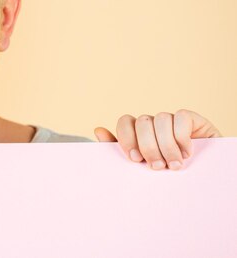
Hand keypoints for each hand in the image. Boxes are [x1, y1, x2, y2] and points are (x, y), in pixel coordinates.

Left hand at [93, 109, 221, 170]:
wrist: (202, 182)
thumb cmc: (166, 175)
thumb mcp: (142, 166)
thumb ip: (119, 150)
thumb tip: (98, 130)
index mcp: (139, 132)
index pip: (125, 121)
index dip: (127, 138)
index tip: (135, 159)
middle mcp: (155, 123)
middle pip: (142, 121)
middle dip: (148, 146)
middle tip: (157, 166)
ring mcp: (173, 120)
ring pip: (161, 119)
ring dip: (167, 145)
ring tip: (174, 165)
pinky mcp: (193, 119)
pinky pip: (181, 117)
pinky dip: (182, 136)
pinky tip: (186, 152)